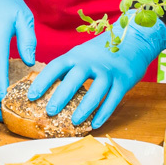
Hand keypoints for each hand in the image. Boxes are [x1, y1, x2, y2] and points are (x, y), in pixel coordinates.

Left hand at [25, 17, 165, 128]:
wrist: (134, 40)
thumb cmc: (102, 51)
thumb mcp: (82, 54)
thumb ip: (68, 68)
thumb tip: (47, 88)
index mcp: (77, 55)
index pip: (56, 66)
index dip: (43, 81)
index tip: (31, 96)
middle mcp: (92, 61)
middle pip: (75, 78)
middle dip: (61, 95)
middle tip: (50, 111)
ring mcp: (109, 71)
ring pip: (96, 90)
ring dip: (84, 107)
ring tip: (73, 122)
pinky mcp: (124, 80)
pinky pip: (113, 99)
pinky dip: (104, 113)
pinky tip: (95, 124)